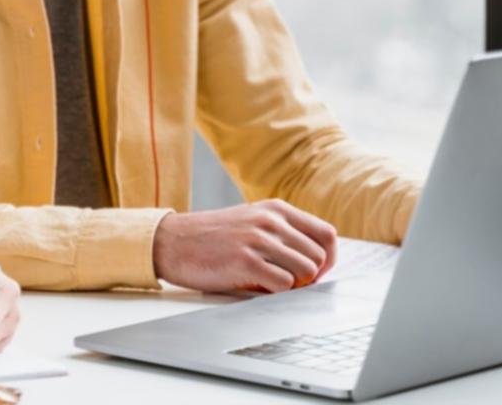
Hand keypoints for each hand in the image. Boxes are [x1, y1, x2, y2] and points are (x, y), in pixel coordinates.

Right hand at [153, 199, 336, 293]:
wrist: (172, 241)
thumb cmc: (213, 237)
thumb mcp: (251, 220)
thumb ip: (282, 232)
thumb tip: (316, 262)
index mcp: (276, 209)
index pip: (326, 234)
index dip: (328, 259)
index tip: (317, 272)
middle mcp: (270, 221)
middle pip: (319, 257)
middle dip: (310, 277)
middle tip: (290, 283)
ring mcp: (258, 240)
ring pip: (306, 271)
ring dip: (294, 285)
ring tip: (272, 284)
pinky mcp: (246, 261)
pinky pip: (284, 285)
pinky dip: (276, 292)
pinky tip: (258, 287)